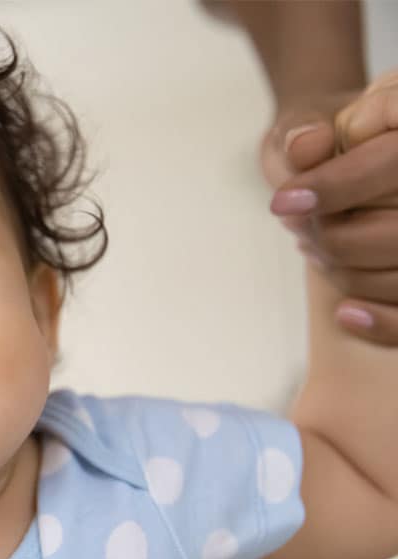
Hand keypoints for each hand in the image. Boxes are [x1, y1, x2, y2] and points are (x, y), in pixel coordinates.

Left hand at [263, 77, 397, 343]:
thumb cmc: (327, 137)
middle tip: (298, 227)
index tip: (284, 201)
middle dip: (337, 237)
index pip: (396, 161)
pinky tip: (346, 314)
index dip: (341, 184)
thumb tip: (307, 145)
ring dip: (348, 272)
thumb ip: (305, 129)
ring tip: (314, 248)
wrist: (350, 158)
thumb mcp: (310, 122)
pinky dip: (384, 322)